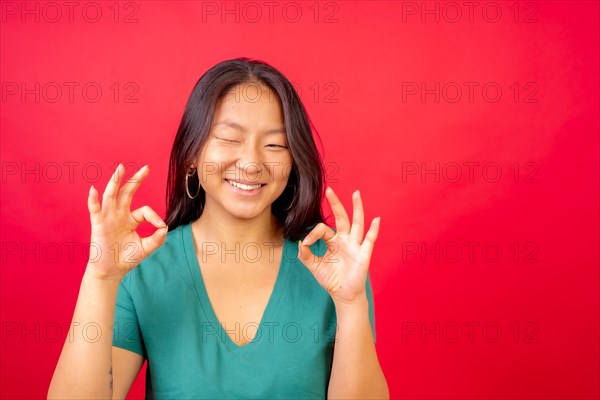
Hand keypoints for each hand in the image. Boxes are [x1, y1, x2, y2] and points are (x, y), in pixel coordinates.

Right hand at [86, 163, 167, 278]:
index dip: (154, 216)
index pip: (144, 210)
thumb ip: (157, 239)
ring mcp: (108, 218)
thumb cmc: (127, 259)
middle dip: (136, 180)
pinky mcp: (98, 224)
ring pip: (112, 196)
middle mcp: (119, 215)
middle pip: (128, 193)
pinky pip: (95, 209)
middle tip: (146, 168)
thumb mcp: (146, 248)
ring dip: (116, 182)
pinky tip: (93, 189)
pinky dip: (93, 199)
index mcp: (131, 219)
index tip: (160, 227)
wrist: (111, 272)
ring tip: (121, 168)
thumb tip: (165, 227)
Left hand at [298, 187, 379, 304]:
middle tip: (329, 190)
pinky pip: (370, 240)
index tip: (304, 243)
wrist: (343, 295)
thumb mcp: (314, 267)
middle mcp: (345, 240)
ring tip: (356, 194)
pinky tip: (376, 219)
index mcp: (333, 241)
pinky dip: (374, 230)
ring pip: (356, 223)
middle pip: (341, 218)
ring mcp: (355, 245)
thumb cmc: (331, 279)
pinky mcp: (363, 254)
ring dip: (357, 208)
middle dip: (335, 204)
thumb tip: (299, 243)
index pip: (323, 229)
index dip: (312, 233)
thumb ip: (305, 255)